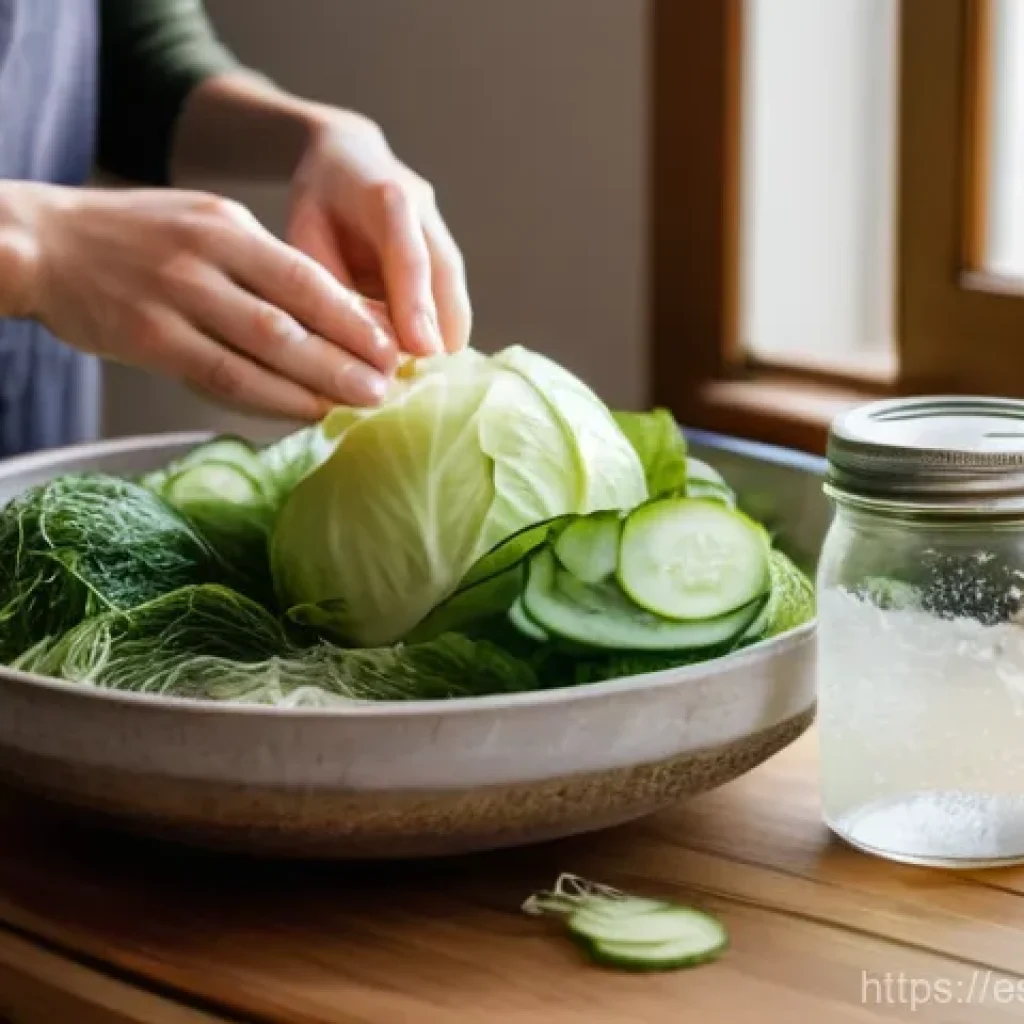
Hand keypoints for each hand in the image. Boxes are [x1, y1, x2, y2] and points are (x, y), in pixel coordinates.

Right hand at [6, 182, 400, 419]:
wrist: (46, 243)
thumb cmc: (141, 241)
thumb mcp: (208, 228)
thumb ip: (265, 267)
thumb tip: (339, 314)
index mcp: (227, 225)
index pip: (306, 276)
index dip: (354, 317)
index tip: (393, 347)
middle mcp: (205, 258)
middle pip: (292, 317)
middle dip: (348, 356)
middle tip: (388, 386)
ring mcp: (174, 298)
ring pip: (261, 351)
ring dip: (316, 383)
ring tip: (358, 404)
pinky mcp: (148, 339)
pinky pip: (220, 376)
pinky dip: (267, 399)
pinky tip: (300, 413)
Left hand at [287, 113, 471, 356]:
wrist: (348, 158)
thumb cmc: (319, 201)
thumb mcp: (305, 235)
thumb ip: (330, 285)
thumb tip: (356, 348)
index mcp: (384, 196)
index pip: (408, 254)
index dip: (416, 303)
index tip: (422, 350)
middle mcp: (424, 210)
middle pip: (444, 274)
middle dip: (440, 329)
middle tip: (426, 381)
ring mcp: (440, 229)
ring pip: (454, 289)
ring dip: (444, 336)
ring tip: (426, 380)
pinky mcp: (445, 252)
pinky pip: (450, 296)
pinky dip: (441, 330)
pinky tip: (426, 363)